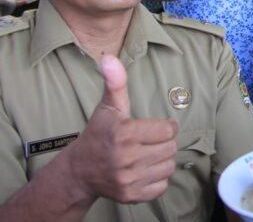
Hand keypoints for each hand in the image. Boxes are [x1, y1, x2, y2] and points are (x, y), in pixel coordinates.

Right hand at [68, 56, 177, 203]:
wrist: (79, 170)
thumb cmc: (99, 134)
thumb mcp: (108, 106)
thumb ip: (115, 82)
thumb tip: (109, 58)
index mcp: (124, 133)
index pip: (168, 129)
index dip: (163, 127)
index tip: (151, 128)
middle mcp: (126, 158)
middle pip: (170, 148)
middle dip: (162, 143)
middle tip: (146, 142)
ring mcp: (128, 179)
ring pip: (168, 166)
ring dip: (161, 160)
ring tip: (144, 156)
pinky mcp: (131, 196)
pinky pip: (162, 186)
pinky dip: (156, 179)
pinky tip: (142, 171)